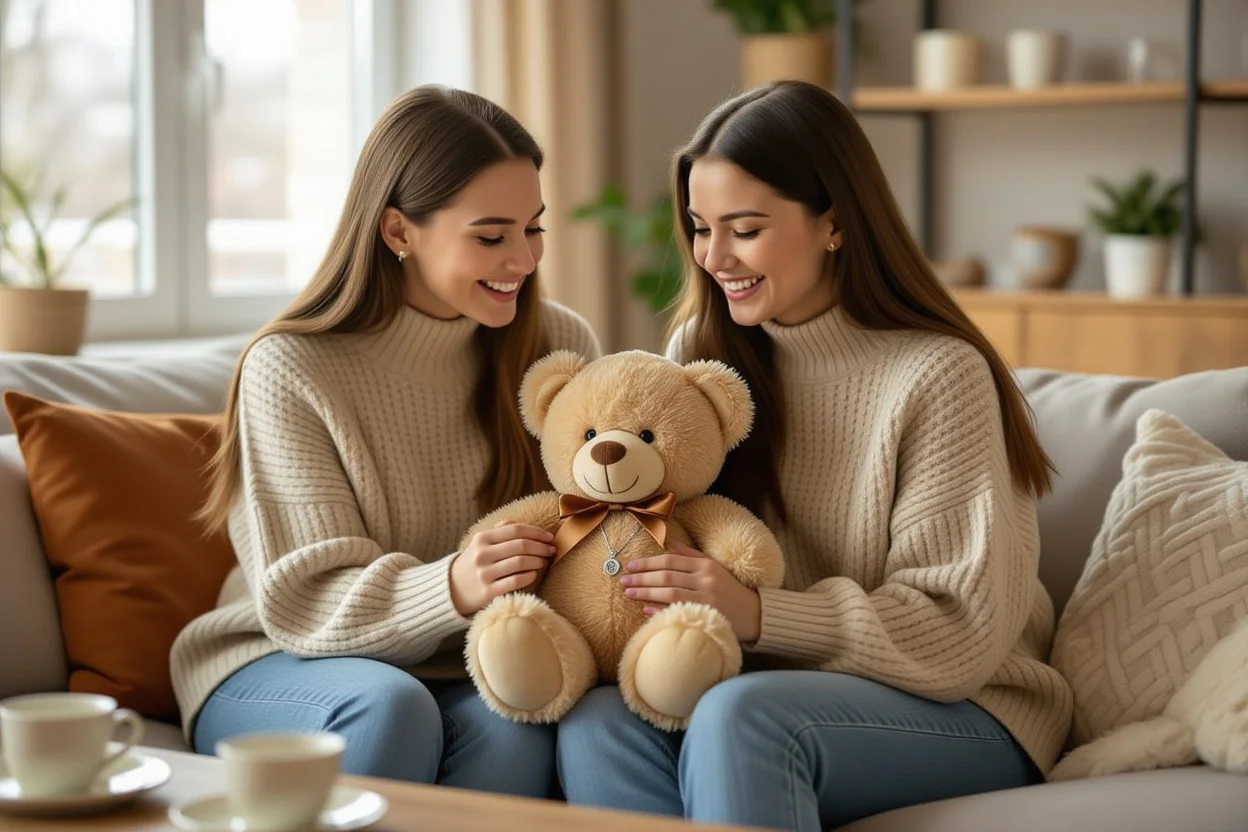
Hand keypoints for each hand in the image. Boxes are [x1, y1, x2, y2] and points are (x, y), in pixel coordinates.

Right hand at [450, 522, 555, 615]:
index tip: (550, 537)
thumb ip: (500, 531)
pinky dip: (529, 576)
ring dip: (538, 561)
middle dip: (541, 547)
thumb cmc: (473, 563)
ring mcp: (484, 573)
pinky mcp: (488, 592)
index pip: (516, 530)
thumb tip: (524, 525)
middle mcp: (482, 554)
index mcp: (482, 538)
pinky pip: (515, 581)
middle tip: (552, 550)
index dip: (537, 532)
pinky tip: (534, 574)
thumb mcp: (480, 543)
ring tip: (544, 562)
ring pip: (520, 562)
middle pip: (521, 545)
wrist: (451, 589)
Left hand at [619, 541, 761, 641]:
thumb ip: (691, 556)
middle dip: (641, 578)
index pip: (670, 561)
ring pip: (669, 593)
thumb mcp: (713, 567)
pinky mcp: (707, 616)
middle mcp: (705, 580)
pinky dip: (660, 610)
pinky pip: (678, 611)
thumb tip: (669, 542)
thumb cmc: (729, 589)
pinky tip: (645, 609)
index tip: (630, 566)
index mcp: (705, 565)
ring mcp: (706, 599)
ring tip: (629, 594)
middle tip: (623, 581)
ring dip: (646, 593)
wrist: (754, 614)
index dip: (647, 563)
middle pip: (666, 576)